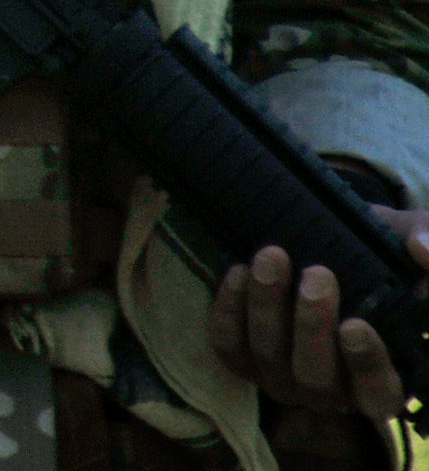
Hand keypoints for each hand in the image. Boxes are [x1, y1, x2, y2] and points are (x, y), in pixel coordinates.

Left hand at [210, 217, 428, 420]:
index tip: (355, 324)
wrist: (317, 244)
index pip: (378, 394)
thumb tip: (425, 249)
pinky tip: (238, 271)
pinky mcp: (242, 358)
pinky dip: (229, 310)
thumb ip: (426, 241)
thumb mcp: (404, 243)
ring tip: (271, 257)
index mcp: (380, 378)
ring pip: (268, 358)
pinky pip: (228, 345)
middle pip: (316, 379)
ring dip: (267, 307)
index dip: (366, 366)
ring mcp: (281, 377)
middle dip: (312, 326)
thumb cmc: (372, 256)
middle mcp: (331, 390)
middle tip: (317, 274)